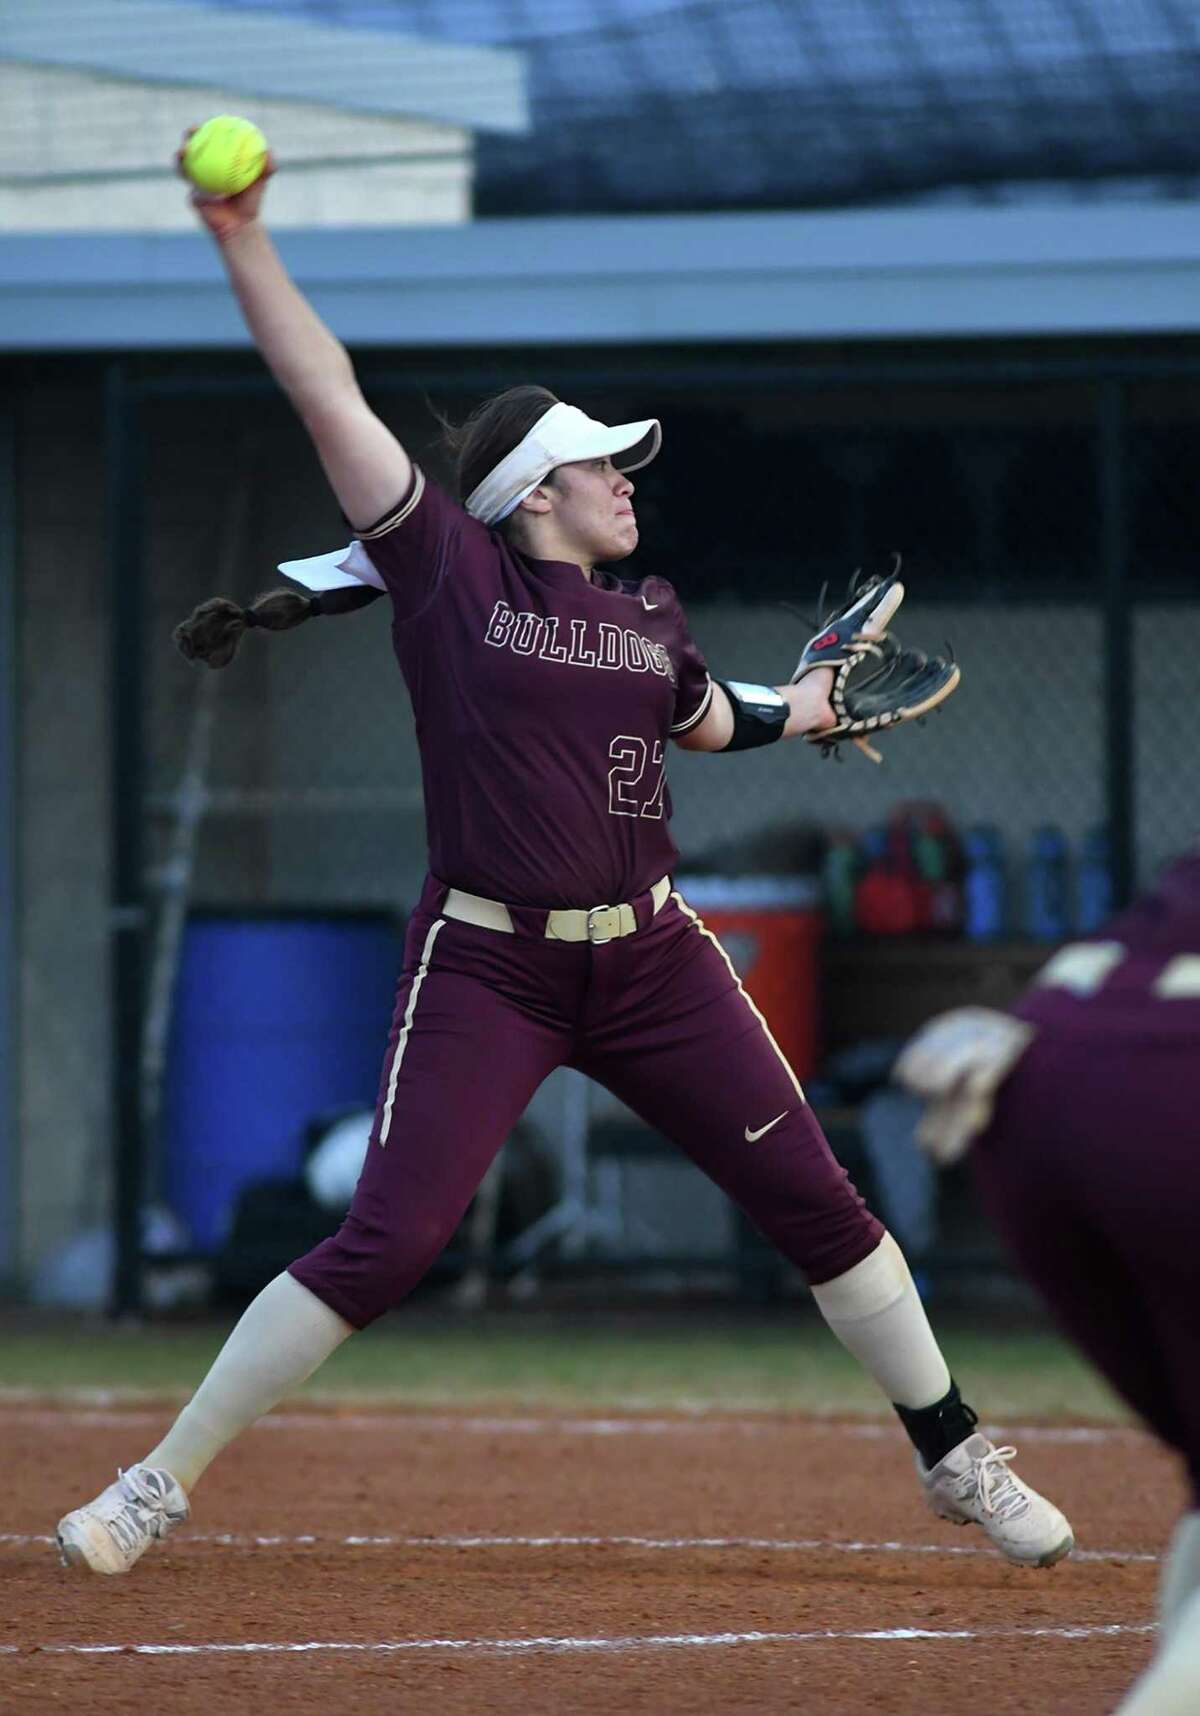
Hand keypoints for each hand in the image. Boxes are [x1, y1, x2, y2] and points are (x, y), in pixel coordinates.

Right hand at [176, 127, 275, 243]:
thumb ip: (267, 166)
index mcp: (217, 162)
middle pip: (191, 147)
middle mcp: (204, 169)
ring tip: (183, 152)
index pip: (209, 140)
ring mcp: (195, 183)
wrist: (241, 225)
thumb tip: (268, 149)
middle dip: (188, 136)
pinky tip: (190, 173)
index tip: (209, 121)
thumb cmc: (251, 202)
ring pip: (182, 166)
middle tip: (192, 131)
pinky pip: (191, 188)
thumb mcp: (261, 182)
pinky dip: (189, 178)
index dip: (207, 129)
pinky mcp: (192, 197)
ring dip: (179, 157)